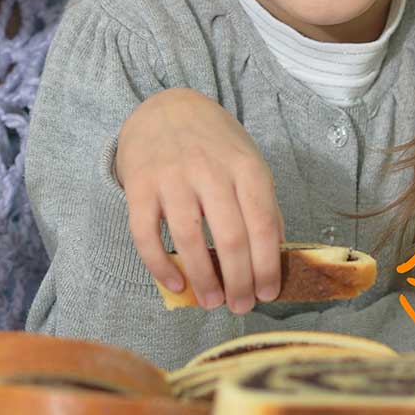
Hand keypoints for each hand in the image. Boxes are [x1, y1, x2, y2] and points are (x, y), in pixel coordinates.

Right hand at [114, 88, 283, 314]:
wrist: (165, 108)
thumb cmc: (214, 143)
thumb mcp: (248, 161)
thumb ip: (263, 204)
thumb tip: (275, 255)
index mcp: (245, 166)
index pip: (262, 225)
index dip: (267, 266)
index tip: (267, 294)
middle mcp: (209, 170)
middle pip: (230, 238)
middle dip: (239, 282)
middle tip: (240, 306)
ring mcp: (171, 177)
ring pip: (189, 240)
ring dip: (203, 279)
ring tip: (212, 301)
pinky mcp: (139, 186)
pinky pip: (147, 235)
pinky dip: (161, 266)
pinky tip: (176, 284)